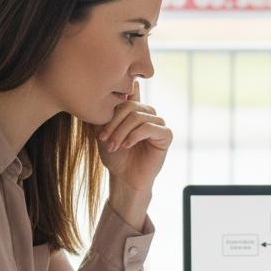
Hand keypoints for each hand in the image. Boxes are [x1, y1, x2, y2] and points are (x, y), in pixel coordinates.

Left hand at [97, 80, 171, 197]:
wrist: (124, 177)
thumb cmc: (114, 155)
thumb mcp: (104, 131)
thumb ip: (106, 112)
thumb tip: (104, 93)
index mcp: (135, 109)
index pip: (129, 93)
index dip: (117, 100)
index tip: (105, 119)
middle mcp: (148, 114)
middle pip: (130, 106)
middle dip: (114, 123)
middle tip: (103, 138)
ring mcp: (158, 123)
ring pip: (137, 117)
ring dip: (121, 132)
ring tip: (113, 145)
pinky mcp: (166, 135)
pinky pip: (148, 127)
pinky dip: (134, 136)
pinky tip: (126, 146)